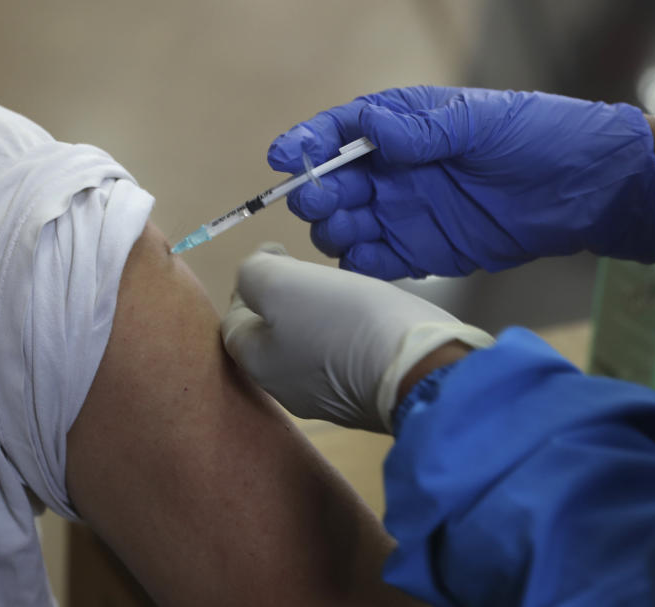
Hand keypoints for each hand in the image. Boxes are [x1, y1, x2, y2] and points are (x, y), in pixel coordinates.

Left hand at [221, 245, 493, 432]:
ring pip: (307, 349)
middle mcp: (286, 390)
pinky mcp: (367, 398)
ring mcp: (329, 400)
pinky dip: (344, 337)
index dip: (247, 284)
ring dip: (314, 320)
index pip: (233, 322)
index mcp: (258, 364)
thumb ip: (254, 275)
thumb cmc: (343, 323)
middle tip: (304, 271)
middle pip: (270, 338)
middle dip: (280, 303)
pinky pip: (343, 361)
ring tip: (336, 291)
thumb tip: (257, 273)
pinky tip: (365, 321)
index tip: (276, 252)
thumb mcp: (282, 284)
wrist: (421, 370)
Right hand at [268, 86, 654, 278]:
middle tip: (322, 202)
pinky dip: (361, 264)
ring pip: (345, 226)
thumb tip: (368, 126)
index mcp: (403, 127)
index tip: (282, 158)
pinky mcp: (421, 251)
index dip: (306, 143)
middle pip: (333, 184)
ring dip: (334, 231)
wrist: (583, 190)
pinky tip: (364, 261)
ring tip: (346, 231)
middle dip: (317, 192)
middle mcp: (395, 170)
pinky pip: (375, 261)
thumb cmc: (537, 137)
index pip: (340, 132)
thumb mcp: (479, 122)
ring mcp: (405, 212)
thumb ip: (421, 130)